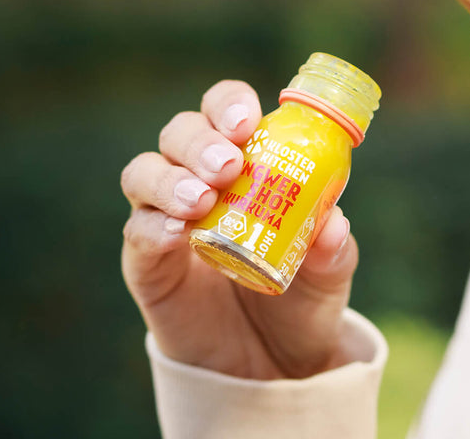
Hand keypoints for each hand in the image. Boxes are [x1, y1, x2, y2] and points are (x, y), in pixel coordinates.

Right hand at [121, 80, 357, 379]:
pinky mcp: (147, 263)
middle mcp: (201, 179)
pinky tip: (174, 235)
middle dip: (199, 140)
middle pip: (180, 132)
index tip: (247, 120)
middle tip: (227, 165)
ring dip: (169, 177)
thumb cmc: (302, 297)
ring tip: (201, 200)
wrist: (272, 365)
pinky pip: (135, 232)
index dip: (229, 104)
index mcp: (248, 162)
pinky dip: (150, 226)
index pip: (225, 111)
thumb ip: (334, 249)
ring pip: (144, 172)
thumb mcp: (328, 274)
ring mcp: (168, 218)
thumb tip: (333, 225)